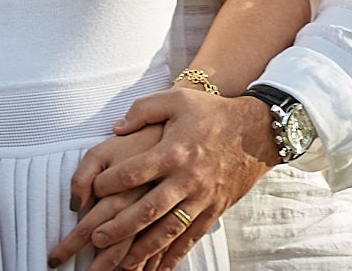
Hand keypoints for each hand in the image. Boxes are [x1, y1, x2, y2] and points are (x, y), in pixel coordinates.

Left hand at [51, 89, 276, 270]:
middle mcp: (187, 178)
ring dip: (143, 250)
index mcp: (174, 151)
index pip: (134, 172)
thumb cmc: (213, 112)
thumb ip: (143, 110)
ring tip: (121, 264)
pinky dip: (173, 257)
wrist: (257, 130)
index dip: (108, 182)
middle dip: (120, 227)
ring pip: (168, 230)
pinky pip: (190, 238)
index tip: (94, 189)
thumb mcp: (177, 99)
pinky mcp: (213, 210)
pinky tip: (157, 270)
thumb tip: (116, 128)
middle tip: (95, 238)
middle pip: (148, 209)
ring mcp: (201, 197)